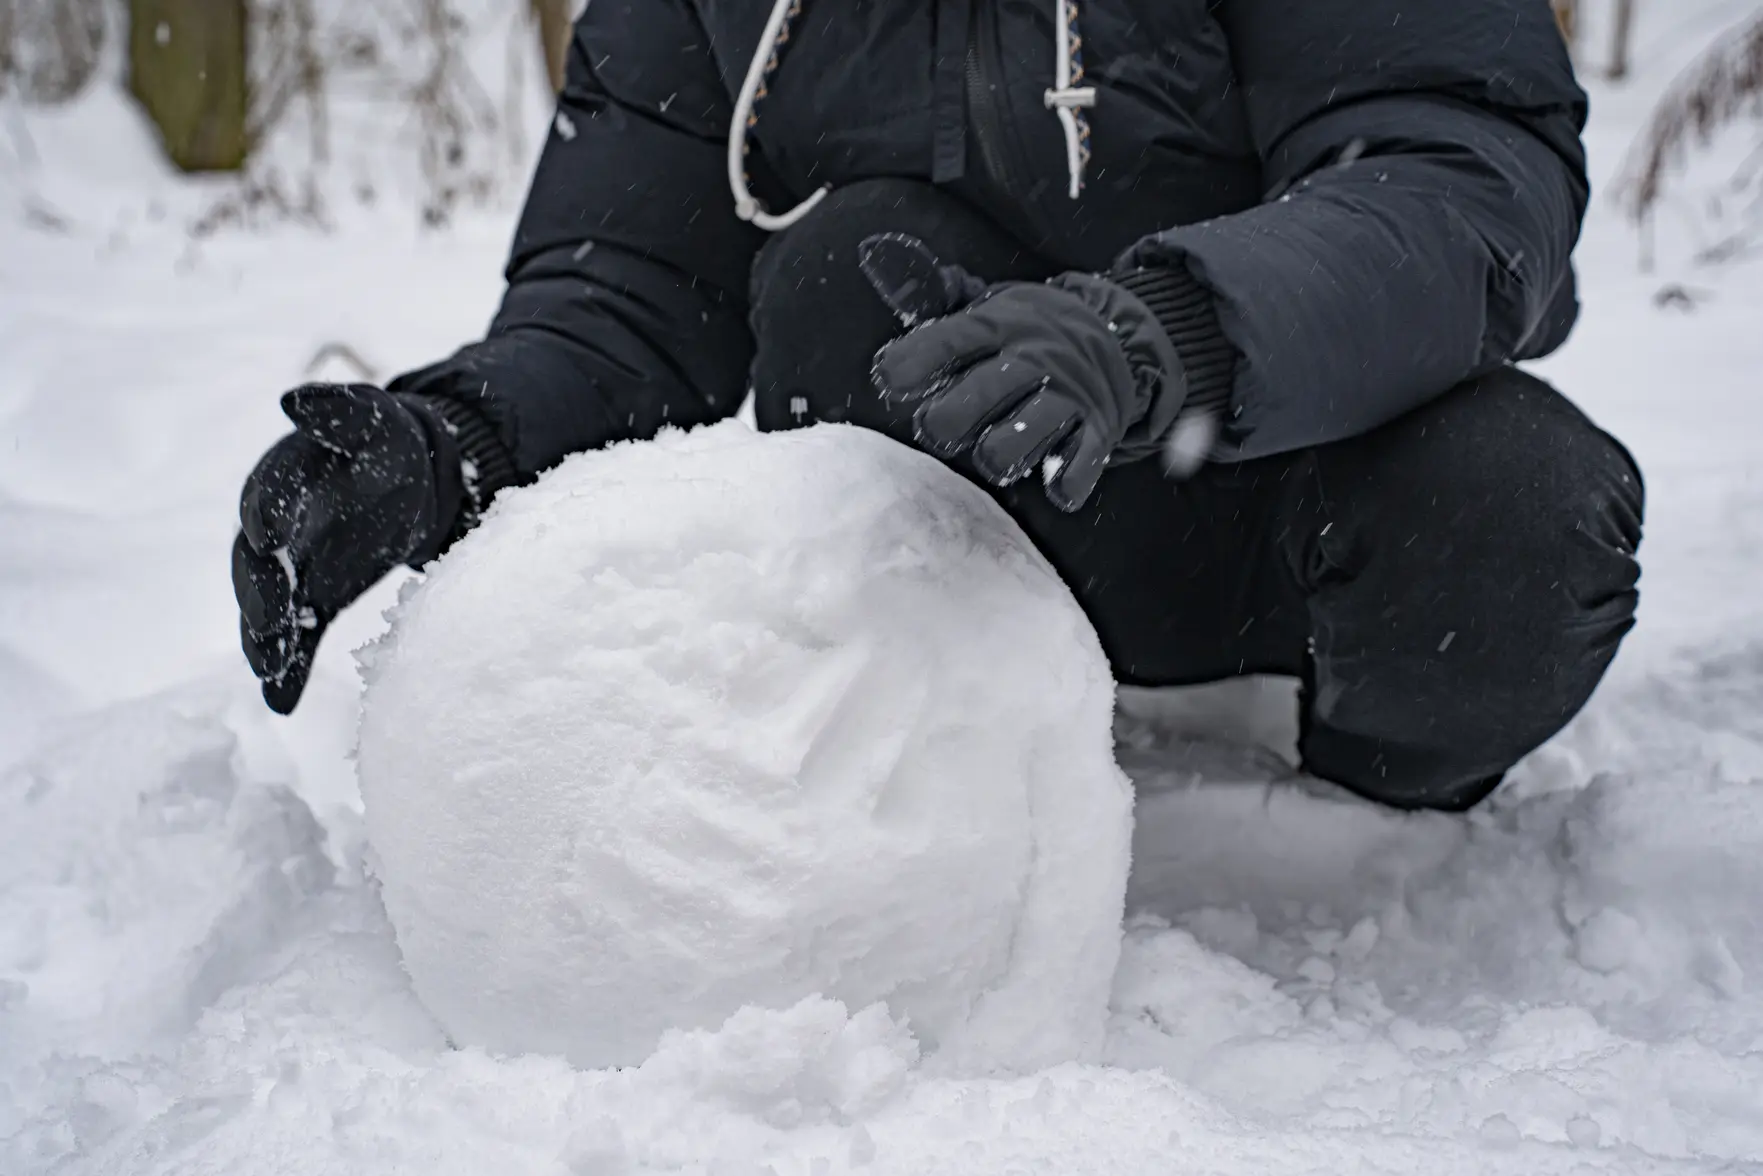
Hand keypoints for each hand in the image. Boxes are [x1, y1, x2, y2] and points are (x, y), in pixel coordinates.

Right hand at [233, 384, 462, 712]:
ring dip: (264, 639)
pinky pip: (293, 637)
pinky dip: (286, 668)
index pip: (268, 498)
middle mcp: (276, 528)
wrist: (411, 477)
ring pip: (267, 608)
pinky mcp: (310, 601)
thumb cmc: (386, 441)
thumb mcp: (372, 418)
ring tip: (269, 669)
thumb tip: (294, 400)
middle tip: (269, 621)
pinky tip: (282, 701)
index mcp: (284, 478)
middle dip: (261, 592)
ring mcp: (290, 570)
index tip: (270, 537)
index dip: (268, 516)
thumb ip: (338, 412)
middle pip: (257, 563)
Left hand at [861, 234, 1185, 510]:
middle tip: (938, 429)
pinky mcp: (1097, 430)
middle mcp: (1031, 358)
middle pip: (979, 395)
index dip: (911, 363)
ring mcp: (1067, 395)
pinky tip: (1054, 486)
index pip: (946, 341)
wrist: (1117, 338)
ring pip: (1024, 435)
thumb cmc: (1024, 333)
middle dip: (946, 420)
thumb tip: (873, 250)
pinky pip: (1081, 461)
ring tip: (992, 454)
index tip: (890, 380)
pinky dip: (1066, 479)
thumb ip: (928, 292)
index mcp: (996, 325)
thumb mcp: (982, 305)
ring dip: (999, 453)